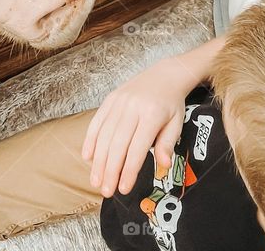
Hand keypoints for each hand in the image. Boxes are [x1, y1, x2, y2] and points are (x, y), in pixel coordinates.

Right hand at [81, 58, 191, 196]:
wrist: (165, 74)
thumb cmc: (171, 103)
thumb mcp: (177, 123)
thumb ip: (167, 144)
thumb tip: (162, 166)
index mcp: (152, 114)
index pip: (137, 148)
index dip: (129, 170)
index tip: (123, 188)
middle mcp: (133, 107)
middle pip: (117, 144)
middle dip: (110, 170)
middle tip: (105, 191)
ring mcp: (119, 102)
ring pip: (104, 135)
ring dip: (98, 160)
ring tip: (96, 180)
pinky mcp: (110, 99)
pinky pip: (97, 122)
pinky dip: (90, 140)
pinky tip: (88, 157)